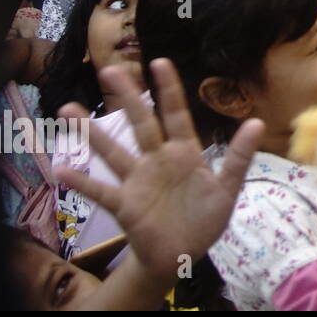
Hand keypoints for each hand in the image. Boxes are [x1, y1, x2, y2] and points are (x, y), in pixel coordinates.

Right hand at [54, 59, 264, 282]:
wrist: (184, 255)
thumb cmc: (205, 218)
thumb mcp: (227, 189)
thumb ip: (239, 157)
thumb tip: (256, 122)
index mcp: (184, 152)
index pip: (175, 114)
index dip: (168, 89)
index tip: (159, 62)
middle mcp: (157, 160)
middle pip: (141, 123)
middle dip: (127, 98)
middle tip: (109, 70)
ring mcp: (138, 180)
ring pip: (113, 151)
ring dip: (91, 132)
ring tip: (68, 109)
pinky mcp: (124, 204)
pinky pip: (100, 190)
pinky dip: (81, 182)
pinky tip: (61, 169)